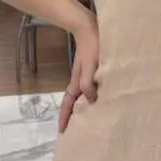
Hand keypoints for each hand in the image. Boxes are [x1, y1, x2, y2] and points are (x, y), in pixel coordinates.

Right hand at [59, 14, 98, 132]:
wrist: (89, 29)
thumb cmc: (91, 47)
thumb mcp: (90, 65)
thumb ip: (88, 82)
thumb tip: (90, 99)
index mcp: (76, 82)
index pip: (68, 103)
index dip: (65, 117)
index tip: (62, 131)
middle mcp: (79, 81)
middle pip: (73, 102)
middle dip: (72, 116)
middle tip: (75, 131)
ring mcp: (85, 76)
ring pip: (81, 96)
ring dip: (81, 108)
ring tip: (87, 121)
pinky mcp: (92, 71)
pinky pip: (89, 89)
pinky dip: (90, 97)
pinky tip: (99, 100)